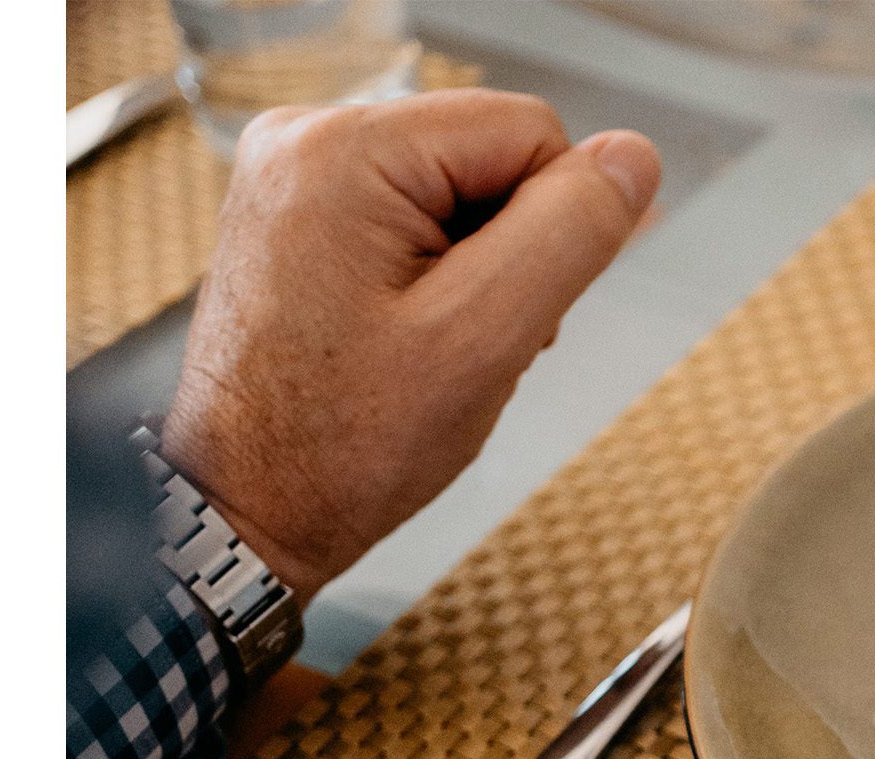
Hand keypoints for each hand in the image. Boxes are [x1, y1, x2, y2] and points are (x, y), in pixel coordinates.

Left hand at [160, 89, 662, 594]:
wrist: (242, 512)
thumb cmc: (337, 448)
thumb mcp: (483, 340)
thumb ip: (569, 233)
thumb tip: (632, 159)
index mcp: (342, 150)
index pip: (529, 130)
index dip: (550, 226)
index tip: (499, 311)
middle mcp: (305, 138)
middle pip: (490, 155)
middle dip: (506, 251)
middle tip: (459, 340)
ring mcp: (294, 174)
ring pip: (460, 189)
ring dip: (474, 270)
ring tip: (425, 346)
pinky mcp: (298, 211)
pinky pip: (414, 214)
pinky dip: (433, 276)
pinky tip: (405, 335)